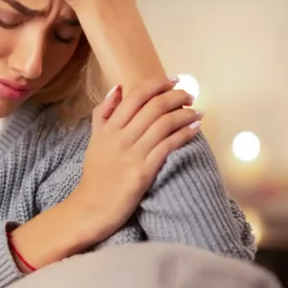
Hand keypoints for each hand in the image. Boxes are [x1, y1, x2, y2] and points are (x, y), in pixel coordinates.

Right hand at [66, 77, 203, 243]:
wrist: (90, 208)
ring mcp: (131, 154)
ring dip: (184, 114)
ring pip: (163, 124)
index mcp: (108, 127)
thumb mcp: (94, 139)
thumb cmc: (96, 175)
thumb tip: (118, 88)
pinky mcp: (143, 172)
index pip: (135, 96)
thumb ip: (104, 113)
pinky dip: (184, 134)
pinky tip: (195, 128)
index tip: (172, 80)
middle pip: (152, 107)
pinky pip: (167, 147)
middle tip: (189, 95)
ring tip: (197, 111)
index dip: (156, 84)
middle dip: (175, 96)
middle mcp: (120, 137)